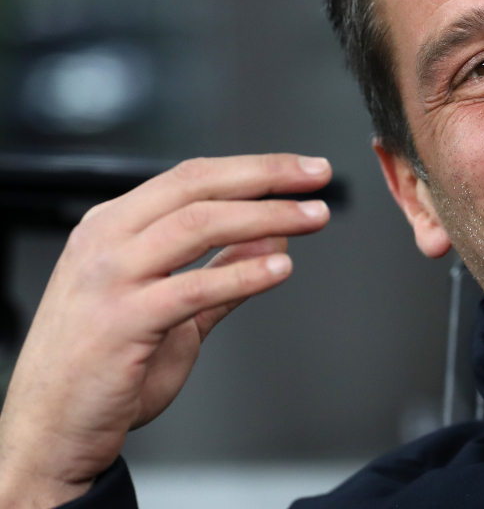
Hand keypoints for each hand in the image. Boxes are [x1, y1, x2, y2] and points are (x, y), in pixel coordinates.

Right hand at [0, 154, 331, 506]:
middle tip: (318, 177)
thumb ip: (222, 271)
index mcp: (112, 226)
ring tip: (311, 217)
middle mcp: (105, 241)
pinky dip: (241, 275)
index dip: (254, 168)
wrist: (51, 430)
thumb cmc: (104, 367)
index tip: (304, 170)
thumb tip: (275, 238)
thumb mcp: (174, 306)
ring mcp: (108, 280)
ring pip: (197, 225)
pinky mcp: (119, 323)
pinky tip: (280, 271)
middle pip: (197, 187)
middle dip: (266, 177)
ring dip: (265, 217)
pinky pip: (190, 288)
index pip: (191, 177)